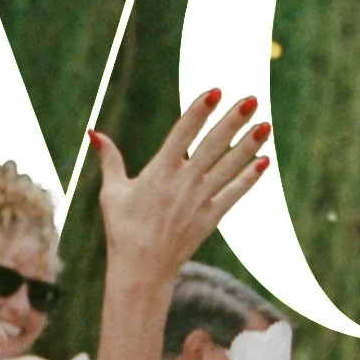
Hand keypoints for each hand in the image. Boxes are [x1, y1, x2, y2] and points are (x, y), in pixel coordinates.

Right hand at [93, 91, 270, 288]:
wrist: (142, 268)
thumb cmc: (123, 229)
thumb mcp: (112, 192)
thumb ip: (109, 159)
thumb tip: (94, 132)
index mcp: (160, 170)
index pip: (184, 132)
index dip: (200, 110)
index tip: (216, 91)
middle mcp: (184, 182)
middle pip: (213, 145)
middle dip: (233, 121)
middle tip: (252, 99)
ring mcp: (200, 200)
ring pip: (229, 167)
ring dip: (249, 145)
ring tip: (265, 125)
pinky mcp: (211, 218)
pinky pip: (234, 194)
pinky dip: (249, 178)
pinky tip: (264, 162)